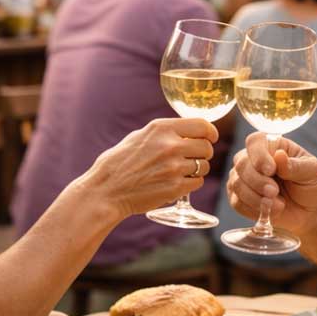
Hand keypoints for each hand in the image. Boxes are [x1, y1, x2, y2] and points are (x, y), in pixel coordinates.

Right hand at [77, 117, 216, 219]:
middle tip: (192, 158)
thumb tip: (190, 130)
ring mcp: (174, 167)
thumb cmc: (120, 163)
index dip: (210, 133)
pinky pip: (197, 182)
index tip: (210, 138)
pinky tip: (176, 183)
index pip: (202, 125)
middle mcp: (170, 145)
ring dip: (196, 170)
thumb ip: (165, 132)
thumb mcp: (140, 136)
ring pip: (204, 166)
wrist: (106, 190)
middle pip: (206, 147)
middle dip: (203, 153)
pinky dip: (190, 184)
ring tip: (179, 172)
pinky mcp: (175, 187)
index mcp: (161, 128)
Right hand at [226, 132, 316, 233]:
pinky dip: (252, 209)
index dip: (258, 155)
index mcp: (272, 146)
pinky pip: (237, 203)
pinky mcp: (241, 198)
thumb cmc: (312, 184)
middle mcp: (253, 159)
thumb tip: (279, 155)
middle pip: (241, 164)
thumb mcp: (312, 172)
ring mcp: (244, 179)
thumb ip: (296, 165)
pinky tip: (269, 212)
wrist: (311, 210)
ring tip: (278, 205)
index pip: (254, 142)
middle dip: (257, 181)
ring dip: (255, 197)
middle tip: (275, 192)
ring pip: (236, 184)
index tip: (270, 170)